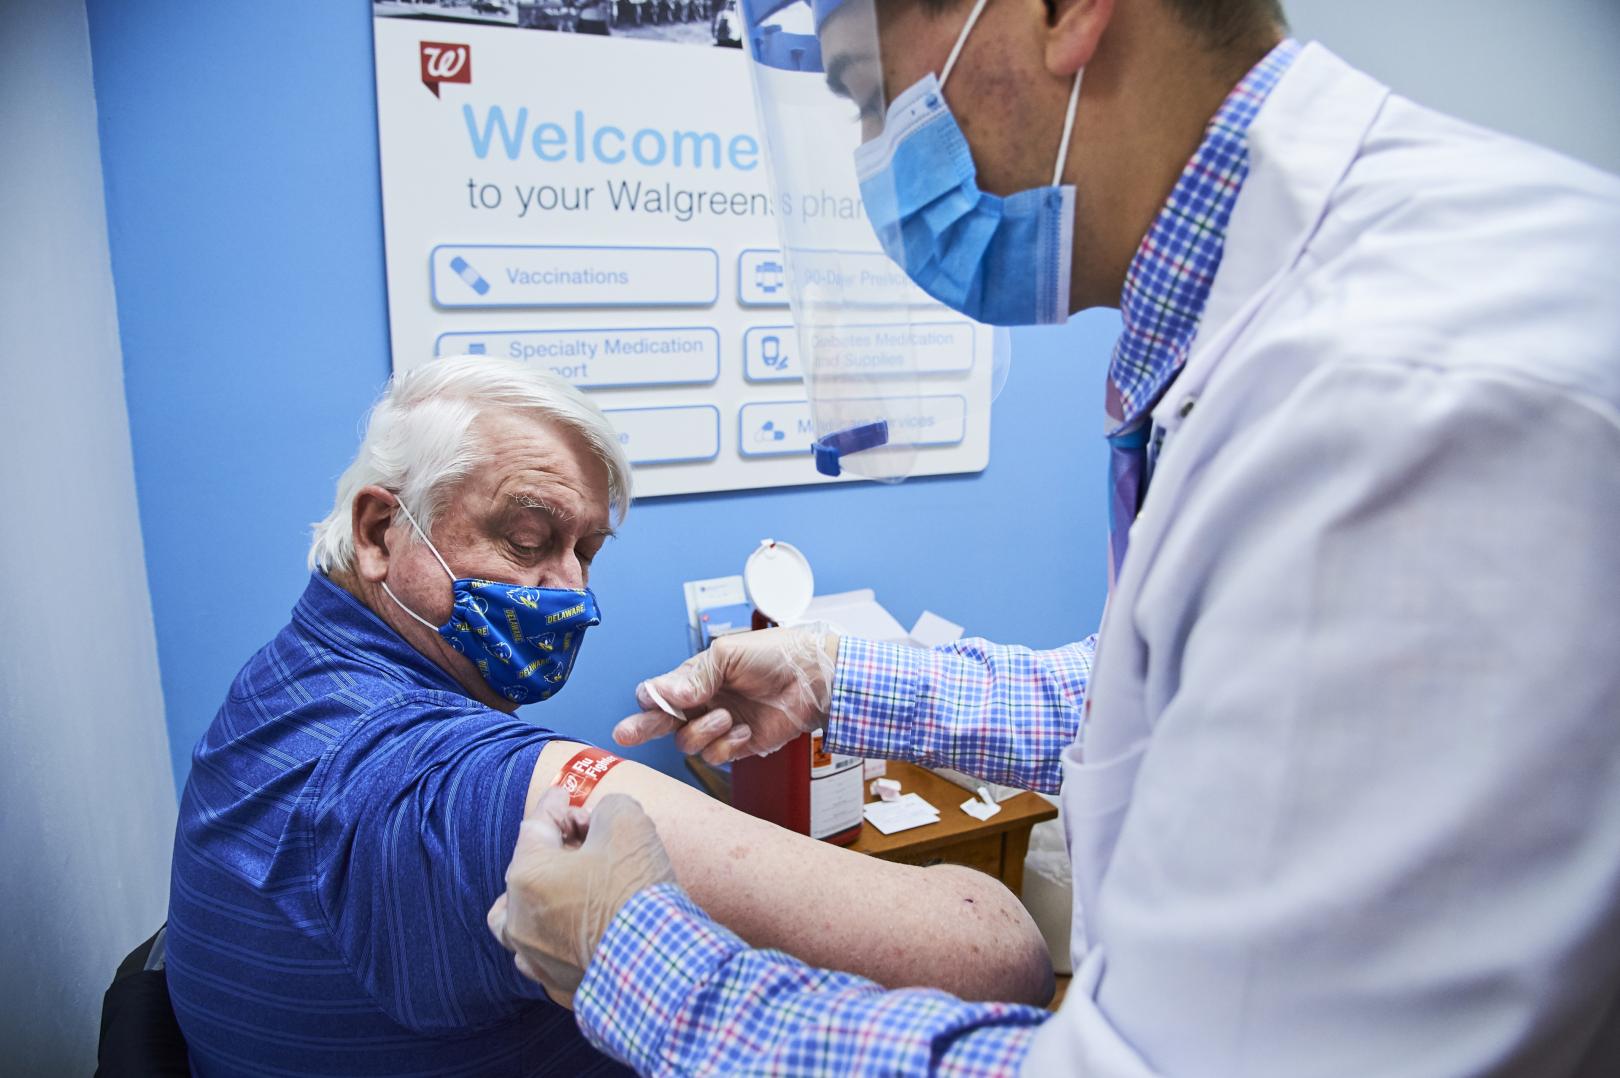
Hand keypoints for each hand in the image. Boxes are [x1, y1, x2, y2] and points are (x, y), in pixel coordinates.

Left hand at [487, 786, 674, 1007]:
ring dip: (536, 900)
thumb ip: (607, 808)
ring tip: (557, 890)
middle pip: (525, 871)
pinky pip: (543, 954)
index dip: (556, 806)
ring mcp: (534, 957)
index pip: (536, 826)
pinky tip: (572, 930)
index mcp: (527, 876)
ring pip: (516, 922)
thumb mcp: (627, 821)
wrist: (657, 961)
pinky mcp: (557, 984)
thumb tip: (603, 819)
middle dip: (553, 850)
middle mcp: (519, 919)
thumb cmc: (635, 890)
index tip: (565, 795)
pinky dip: (552, 937)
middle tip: (584, 840)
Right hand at [613, 628, 838, 763]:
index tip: (649, 701)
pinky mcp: (739, 745)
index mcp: (697, 678)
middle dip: (642, 728)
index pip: (661, 692)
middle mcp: (703, 703)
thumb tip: (665, 693)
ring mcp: (720, 725)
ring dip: (703, 731)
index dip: (651, 698)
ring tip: (727, 716)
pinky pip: (716, 756)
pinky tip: (745, 729)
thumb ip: (695, 675)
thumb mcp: (730, 654)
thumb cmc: (775, 655)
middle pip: (662, 722)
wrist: (814, 678)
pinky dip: (727, 744)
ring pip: (688, 742)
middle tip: (624, 734)